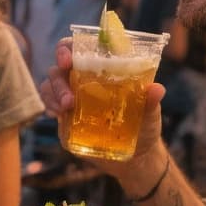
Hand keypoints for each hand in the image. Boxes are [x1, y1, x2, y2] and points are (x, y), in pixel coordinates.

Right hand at [38, 36, 165, 173]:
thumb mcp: (150, 113)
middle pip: (59, 67)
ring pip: (50, 84)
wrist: (136, 156)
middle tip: (68, 97)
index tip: (68, 59)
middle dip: (58, 79)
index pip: (79, 48)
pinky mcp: (65, 116)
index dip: (68, 48)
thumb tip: (156, 89)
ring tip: (65, 109)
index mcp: (102, 69)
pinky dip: (49, 106)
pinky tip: (58, 115)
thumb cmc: (144, 126)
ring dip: (53, 94)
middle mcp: (83, 79)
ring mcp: (71, 96)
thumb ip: (150, 101)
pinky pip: (49, 103)